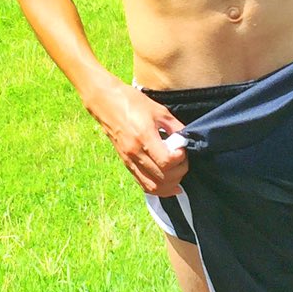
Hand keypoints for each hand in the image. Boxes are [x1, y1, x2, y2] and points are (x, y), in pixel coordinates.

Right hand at [91, 81, 188, 195]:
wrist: (106, 103)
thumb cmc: (132, 102)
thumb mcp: (159, 110)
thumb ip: (175, 127)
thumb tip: (186, 141)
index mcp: (144, 137)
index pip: (166, 161)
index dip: (180, 158)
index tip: (182, 148)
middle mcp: (135, 152)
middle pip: (162, 177)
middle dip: (179, 171)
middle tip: (183, 160)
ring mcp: (129, 160)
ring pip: (152, 186)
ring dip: (170, 185)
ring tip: (178, 174)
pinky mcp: (126, 163)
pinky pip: (143, 184)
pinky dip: (158, 188)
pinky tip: (168, 185)